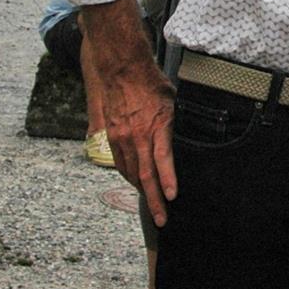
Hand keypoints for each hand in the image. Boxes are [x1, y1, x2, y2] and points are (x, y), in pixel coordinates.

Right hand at [83, 0, 176, 225]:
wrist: (121, 69)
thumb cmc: (150, 82)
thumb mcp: (170, 100)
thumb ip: (171, 122)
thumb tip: (177, 134)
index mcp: (156, 127)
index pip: (162, 162)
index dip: (167, 182)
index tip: (172, 197)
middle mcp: (136, 137)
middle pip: (145, 176)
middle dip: (154, 200)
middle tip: (162, 219)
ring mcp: (121, 138)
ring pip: (131, 173)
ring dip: (142, 190)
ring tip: (152, 204)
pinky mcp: (111, 136)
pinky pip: (121, 162)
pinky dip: (130, 175)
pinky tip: (136, 183)